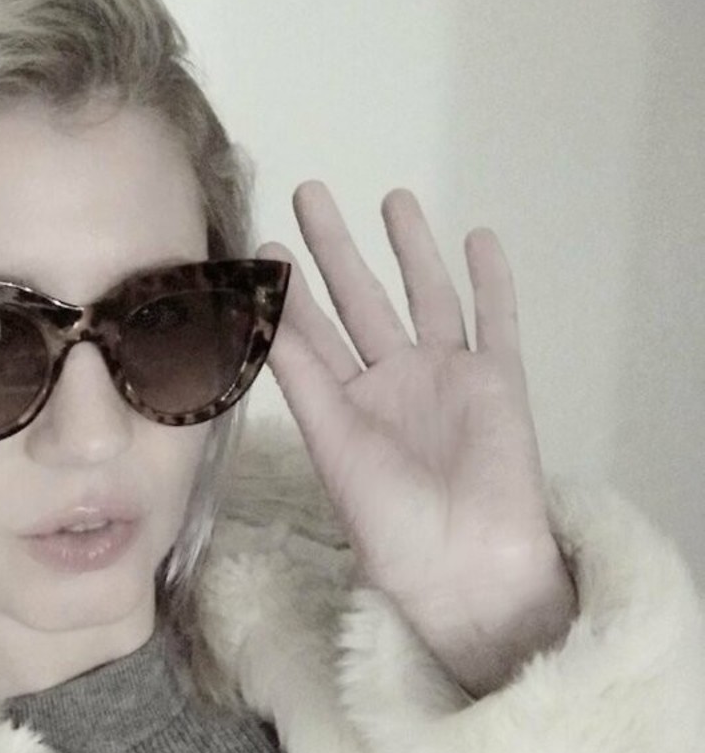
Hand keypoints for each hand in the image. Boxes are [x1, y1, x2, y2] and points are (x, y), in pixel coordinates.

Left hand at [256, 183, 577, 697]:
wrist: (460, 560)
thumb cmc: (386, 515)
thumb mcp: (330, 438)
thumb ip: (300, 371)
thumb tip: (256, 309)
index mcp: (345, 405)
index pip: (311, 334)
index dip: (289, 291)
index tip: (265, 244)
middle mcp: (392, 384)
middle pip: (361, 300)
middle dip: (336, 248)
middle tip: (310, 192)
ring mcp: (446, 378)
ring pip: (427, 297)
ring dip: (411, 249)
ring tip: (393, 198)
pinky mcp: (498, 381)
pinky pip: (496, 320)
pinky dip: (492, 282)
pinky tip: (480, 239)